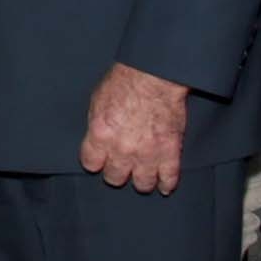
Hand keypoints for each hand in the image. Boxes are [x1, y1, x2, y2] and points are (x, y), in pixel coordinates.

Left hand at [80, 63, 188, 193]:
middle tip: (122, 166)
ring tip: (143, 175)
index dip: (96, 162)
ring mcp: (147, 153)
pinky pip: (169, 178)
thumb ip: (97, 124)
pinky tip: (165, 186)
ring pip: (142, 184)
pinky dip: (167, 184)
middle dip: (117, 172)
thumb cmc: (126, 80)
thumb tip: (96, 137)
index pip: (91, 164)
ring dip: (141, 180)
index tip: (100, 160)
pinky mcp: (170, 151)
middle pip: (115, 177)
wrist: (156, 74)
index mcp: (100, 135)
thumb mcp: (98, 99)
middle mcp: (122, 149)